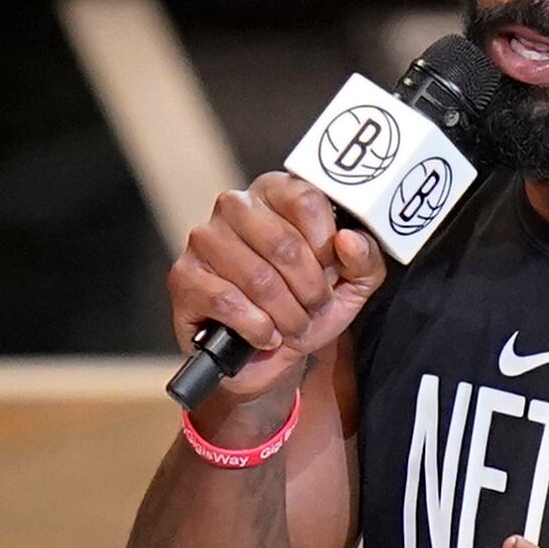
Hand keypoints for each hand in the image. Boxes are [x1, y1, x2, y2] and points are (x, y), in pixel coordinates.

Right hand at [168, 172, 385, 400]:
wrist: (269, 355)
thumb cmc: (307, 305)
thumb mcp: (351, 284)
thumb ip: (364, 258)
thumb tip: (349, 240)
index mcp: (276, 192)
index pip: (306, 198)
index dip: (325, 244)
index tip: (331, 270)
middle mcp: (234, 205)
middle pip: (283, 243)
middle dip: (310, 289)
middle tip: (313, 308)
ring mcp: (204, 239)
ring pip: (257, 278)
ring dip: (286, 315)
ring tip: (292, 326)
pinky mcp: (184, 277)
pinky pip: (227, 302)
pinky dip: (257, 328)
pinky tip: (265, 335)